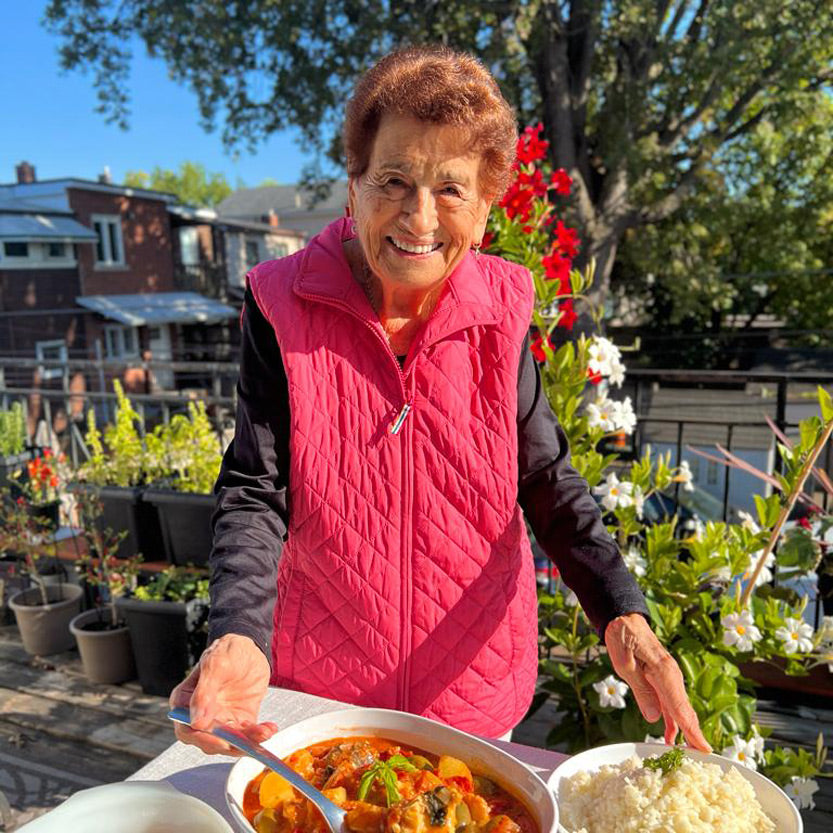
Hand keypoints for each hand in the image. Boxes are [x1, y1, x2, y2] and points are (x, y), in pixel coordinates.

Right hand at [169, 633, 276, 755]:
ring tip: (264, 732)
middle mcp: (200, 714)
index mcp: (185, 701)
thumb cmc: (227, 650)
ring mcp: (220, 719)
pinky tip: (269, 729)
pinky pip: (247, 734)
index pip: (186, 728)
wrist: (249, 646)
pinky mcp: (239, 720)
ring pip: (230, 741)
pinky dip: (258, 735)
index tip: (220, 740)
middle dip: (229, 744)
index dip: (201, 738)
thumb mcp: (215, 665)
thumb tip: (196, 723)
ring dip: (248, 741)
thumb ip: (204, 693)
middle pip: (208, 740)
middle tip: (247, 741)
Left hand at [605, 613, 710, 752]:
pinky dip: (672, 718)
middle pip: (684, 710)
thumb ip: (641, 690)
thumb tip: (654, 718)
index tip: (704, 749)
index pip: (681, 708)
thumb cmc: (622, 636)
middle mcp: (671, 675)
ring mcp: (667, 677)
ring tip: (687, 753)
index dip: (692, 731)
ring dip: (683, 729)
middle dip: (693, 734)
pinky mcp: (661, 677)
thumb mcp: (625, 664)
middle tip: (701, 758)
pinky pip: (669, 701)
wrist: (622, 617)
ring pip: (678, 708)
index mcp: (665, 672)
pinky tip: (670, 734)